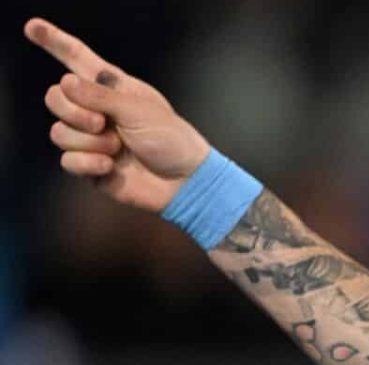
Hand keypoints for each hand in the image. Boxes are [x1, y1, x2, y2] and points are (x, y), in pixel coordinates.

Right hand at [24, 17, 211, 212]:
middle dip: (73, 111)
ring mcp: (91, 139)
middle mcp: (96, 110)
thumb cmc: (171, 140)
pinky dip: (88, 164)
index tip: (33, 28)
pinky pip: (67, 160)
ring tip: (117, 148)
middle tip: (102, 123)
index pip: (77, 59)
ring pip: (58, 132)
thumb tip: (65, 82)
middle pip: (55, 97)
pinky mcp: (90, 166)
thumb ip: (99, 95)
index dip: (54, 42)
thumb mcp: (138, 110)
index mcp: (112, 88)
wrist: (185, 182)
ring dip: (88, 141)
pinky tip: (110, 167)